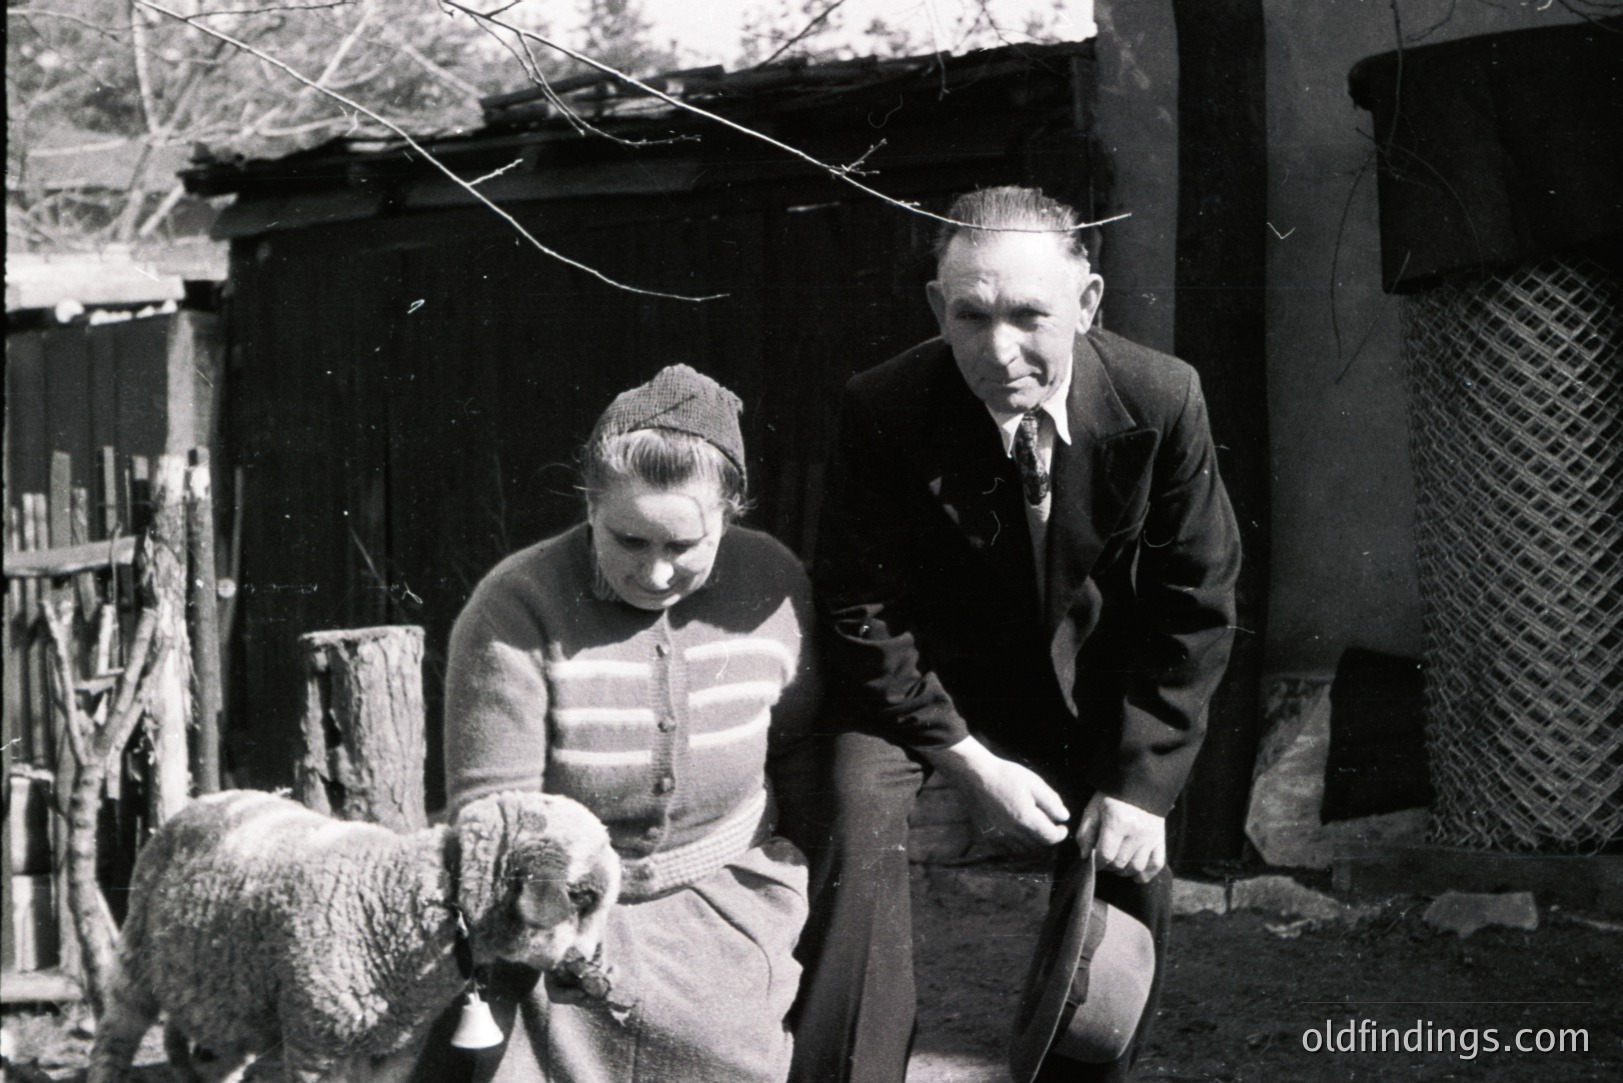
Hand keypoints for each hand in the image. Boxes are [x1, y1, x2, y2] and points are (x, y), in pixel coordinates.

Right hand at [929, 736, 1068, 851]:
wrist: (977, 774)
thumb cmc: (1007, 775)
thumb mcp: (1035, 783)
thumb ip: (1051, 802)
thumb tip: (1064, 817)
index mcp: (1027, 819)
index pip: (1050, 837)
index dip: (1060, 834)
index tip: (1063, 827)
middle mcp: (1014, 831)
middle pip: (1038, 843)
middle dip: (1048, 835)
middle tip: (1051, 822)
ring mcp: (1001, 832)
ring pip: (1025, 845)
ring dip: (1034, 838)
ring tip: (1036, 822)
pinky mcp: (992, 830)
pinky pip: (1011, 841)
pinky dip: (1020, 837)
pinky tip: (1020, 822)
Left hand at [1075, 793, 1165, 882]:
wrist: (1138, 784)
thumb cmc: (1110, 797)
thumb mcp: (1092, 810)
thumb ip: (1086, 834)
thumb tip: (1086, 856)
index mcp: (1117, 822)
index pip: (1106, 855)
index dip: (1096, 862)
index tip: (1093, 860)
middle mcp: (1136, 832)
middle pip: (1120, 863)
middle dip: (1109, 866)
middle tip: (1104, 860)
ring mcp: (1151, 837)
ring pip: (1137, 867)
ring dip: (1124, 871)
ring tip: (1117, 864)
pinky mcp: (1160, 839)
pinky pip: (1156, 864)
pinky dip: (1146, 874)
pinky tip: (1136, 876)